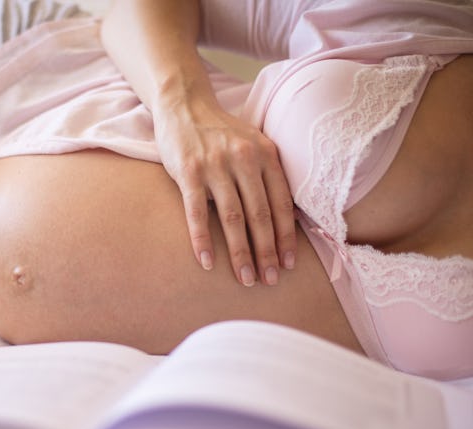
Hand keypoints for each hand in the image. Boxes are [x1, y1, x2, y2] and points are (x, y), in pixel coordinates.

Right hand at [154, 96, 295, 286]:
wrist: (184, 105)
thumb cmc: (220, 132)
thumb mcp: (253, 145)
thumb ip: (268, 174)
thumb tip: (286, 219)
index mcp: (265, 155)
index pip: (281, 204)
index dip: (286, 237)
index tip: (289, 264)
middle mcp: (244, 159)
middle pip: (260, 215)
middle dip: (266, 252)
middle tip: (269, 280)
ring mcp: (215, 165)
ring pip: (232, 218)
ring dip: (240, 253)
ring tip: (245, 278)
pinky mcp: (188, 172)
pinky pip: (197, 213)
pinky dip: (203, 240)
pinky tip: (208, 262)